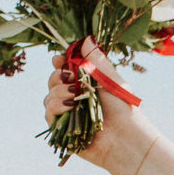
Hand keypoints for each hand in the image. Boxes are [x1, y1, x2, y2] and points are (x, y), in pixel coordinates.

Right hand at [43, 37, 147, 174]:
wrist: (125, 136)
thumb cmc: (123, 108)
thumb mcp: (110, 78)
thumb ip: (96, 59)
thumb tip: (85, 38)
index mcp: (84, 83)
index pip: (63, 67)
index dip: (59, 61)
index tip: (61, 59)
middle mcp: (74, 97)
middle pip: (52, 78)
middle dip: (59, 75)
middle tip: (73, 79)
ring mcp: (67, 113)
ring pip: (48, 94)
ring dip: (60, 91)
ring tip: (76, 96)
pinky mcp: (62, 129)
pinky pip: (48, 111)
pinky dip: (57, 106)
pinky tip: (71, 106)